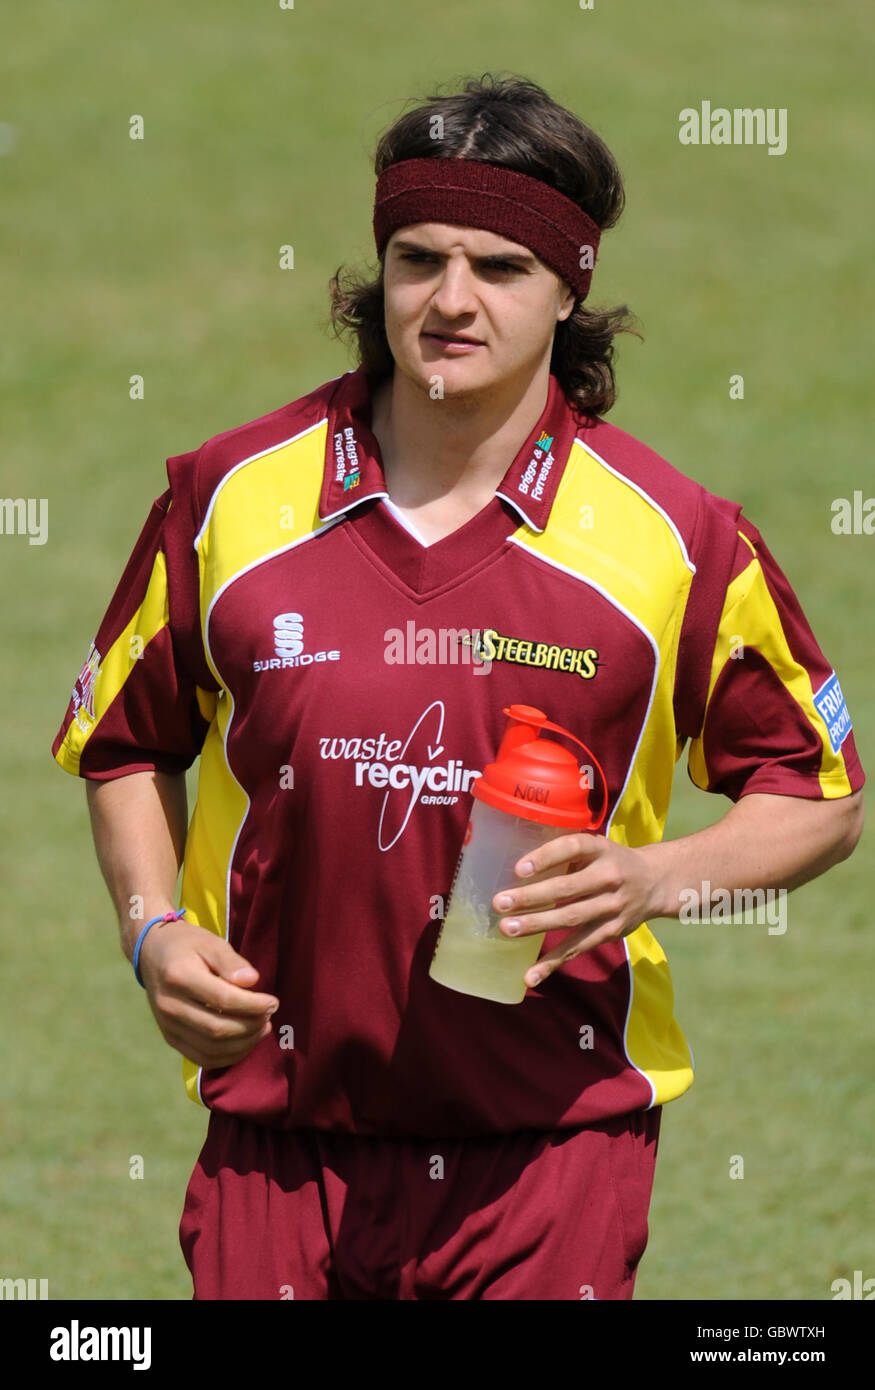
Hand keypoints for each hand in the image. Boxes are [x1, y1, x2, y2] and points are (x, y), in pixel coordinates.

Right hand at [136, 919, 279, 1069]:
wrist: (152, 954)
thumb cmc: (187, 945)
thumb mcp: (210, 942)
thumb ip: (231, 962)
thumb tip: (252, 981)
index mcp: (179, 977)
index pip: (223, 1000)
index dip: (253, 1005)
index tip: (273, 1002)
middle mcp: (169, 1005)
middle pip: (217, 1029)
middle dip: (251, 1026)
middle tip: (270, 1015)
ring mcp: (167, 1025)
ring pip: (211, 1049)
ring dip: (243, 1044)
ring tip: (262, 1028)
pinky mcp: (170, 1038)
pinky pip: (201, 1058)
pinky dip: (228, 1057)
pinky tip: (245, 1042)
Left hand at [491, 833, 661, 987]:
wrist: (656, 882)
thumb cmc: (610, 861)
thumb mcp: (595, 848)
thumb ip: (565, 855)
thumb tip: (514, 870)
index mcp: (601, 849)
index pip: (573, 848)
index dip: (546, 858)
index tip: (519, 869)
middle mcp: (609, 876)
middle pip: (568, 888)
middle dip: (532, 897)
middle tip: (500, 903)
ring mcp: (613, 906)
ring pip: (571, 918)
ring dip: (537, 925)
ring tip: (507, 930)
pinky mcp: (612, 931)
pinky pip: (579, 947)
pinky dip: (553, 962)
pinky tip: (530, 975)